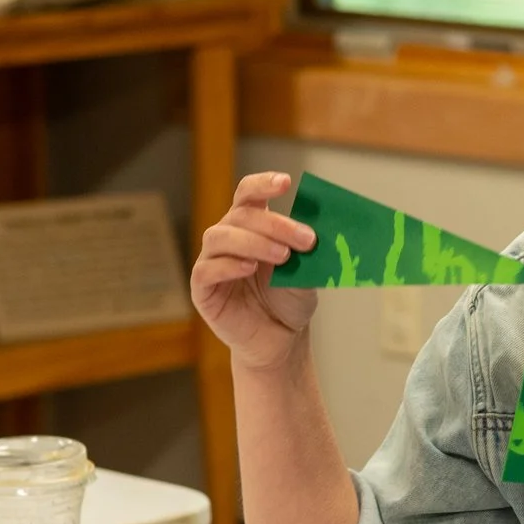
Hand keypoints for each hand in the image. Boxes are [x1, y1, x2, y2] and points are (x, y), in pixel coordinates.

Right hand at [191, 171, 318, 370]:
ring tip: (283, 256)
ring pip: (220, 237)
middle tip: (305, 240)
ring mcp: (212, 262)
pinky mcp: (202, 289)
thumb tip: (320, 232)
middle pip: (240, 216)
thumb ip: (307, 253)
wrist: (281, 341)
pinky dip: (229, 265)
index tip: (285, 182)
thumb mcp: (306, 274)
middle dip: (275, 224)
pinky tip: (249, 268)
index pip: (248, 194)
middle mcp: (228, 238)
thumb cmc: (290, 301)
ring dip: (254, 242)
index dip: (263, 184)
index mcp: (251, 226)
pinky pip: (206, 270)